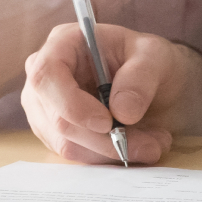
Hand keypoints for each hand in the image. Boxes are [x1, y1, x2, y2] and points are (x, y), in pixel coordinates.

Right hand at [21, 21, 192, 164]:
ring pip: (68, 144)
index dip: (72, 104)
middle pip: (59, 119)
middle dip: (106, 139)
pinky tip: (138, 146)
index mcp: (62, 44)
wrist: (152, 81)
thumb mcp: (155, 56)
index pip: (46, 75)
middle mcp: (45, 77)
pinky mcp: (55, 134)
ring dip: (113, 151)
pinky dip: (109, 158)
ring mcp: (46, 108)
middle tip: (151, 145)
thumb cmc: (146, 59)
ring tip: (153, 143)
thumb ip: (140, 78)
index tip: (108, 123)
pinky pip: (77, 155)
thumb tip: (122, 112)